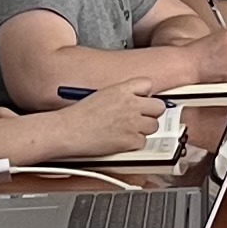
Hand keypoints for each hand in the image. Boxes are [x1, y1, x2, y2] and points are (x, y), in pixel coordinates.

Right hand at [49, 78, 168, 154]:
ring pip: (154, 126)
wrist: (68, 131)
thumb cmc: (79, 115)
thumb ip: (121, 95)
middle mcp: (131, 104)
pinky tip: (121, 140)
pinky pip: (143, 142)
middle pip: (158, 106)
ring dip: (144, 129)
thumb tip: (136, 99)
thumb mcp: (102, 94)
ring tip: (128, 130)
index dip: (145, 93)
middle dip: (151, 112)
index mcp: (122, 89)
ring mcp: (133, 123)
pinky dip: (134, 143)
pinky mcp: (131, 141)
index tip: (142, 99)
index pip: (148, 84)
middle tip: (140, 117)